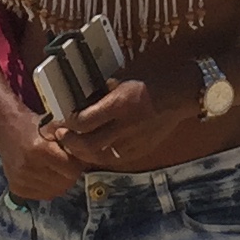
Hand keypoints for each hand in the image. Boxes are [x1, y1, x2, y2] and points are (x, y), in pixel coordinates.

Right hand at [0, 108, 84, 202]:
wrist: (6, 128)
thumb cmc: (33, 126)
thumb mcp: (54, 127)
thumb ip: (71, 141)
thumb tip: (91, 155)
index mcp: (38, 149)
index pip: (71, 169)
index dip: (76, 164)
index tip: (75, 159)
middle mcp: (28, 167)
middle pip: (64, 183)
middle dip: (69, 175)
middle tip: (66, 165)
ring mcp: (21, 180)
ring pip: (55, 192)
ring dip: (59, 182)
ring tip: (55, 170)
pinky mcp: (16, 188)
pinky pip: (42, 195)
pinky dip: (48, 188)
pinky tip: (44, 176)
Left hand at [55, 73, 195, 173]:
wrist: (181, 95)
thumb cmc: (150, 81)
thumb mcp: (122, 79)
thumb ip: (100, 93)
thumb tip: (76, 101)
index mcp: (121, 103)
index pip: (84, 121)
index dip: (67, 123)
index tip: (59, 119)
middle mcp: (127, 126)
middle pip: (88, 144)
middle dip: (69, 141)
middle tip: (60, 135)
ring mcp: (134, 141)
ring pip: (99, 156)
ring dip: (81, 152)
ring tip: (72, 144)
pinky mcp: (140, 151)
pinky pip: (113, 159)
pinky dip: (98, 156)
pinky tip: (91, 150)